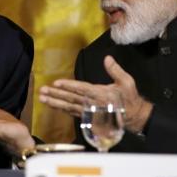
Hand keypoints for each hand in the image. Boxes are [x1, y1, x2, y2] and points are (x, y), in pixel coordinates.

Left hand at [38, 55, 152, 133]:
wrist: (133, 117)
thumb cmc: (129, 98)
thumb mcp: (126, 82)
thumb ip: (115, 70)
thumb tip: (107, 58)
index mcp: (100, 94)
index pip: (81, 89)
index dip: (68, 86)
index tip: (56, 83)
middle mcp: (92, 104)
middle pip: (71, 98)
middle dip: (55, 94)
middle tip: (42, 91)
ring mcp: (89, 112)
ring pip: (68, 106)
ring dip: (54, 102)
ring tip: (42, 98)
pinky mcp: (88, 117)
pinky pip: (72, 113)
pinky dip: (61, 109)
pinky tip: (52, 105)